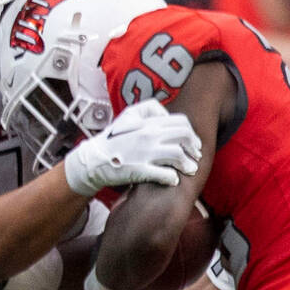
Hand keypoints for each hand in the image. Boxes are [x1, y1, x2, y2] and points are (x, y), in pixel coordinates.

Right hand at [62, 101, 200, 197]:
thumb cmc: (113, 139)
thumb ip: (149, 109)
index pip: (181, 122)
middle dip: (194, 147)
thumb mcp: (129, 115)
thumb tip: (167, 115)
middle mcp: (148, 135)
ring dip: (188, 164)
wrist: (94, 159)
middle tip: (196, 157)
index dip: (192, 133)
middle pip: (183, 136)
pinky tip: (174, 180)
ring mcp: (145, 152)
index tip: (194, 144)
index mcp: (148, 122)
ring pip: (178, 154)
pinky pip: (164, 174)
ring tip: (190, 170)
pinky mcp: (140, 170)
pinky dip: (173, 177)